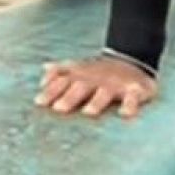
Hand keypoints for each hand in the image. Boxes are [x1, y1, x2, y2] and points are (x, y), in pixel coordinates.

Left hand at [35, 54, 157, 118]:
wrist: (132, 60)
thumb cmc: (99, 71)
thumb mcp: (79, 68)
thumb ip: (60, 70)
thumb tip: (43, 69)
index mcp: (81, 75)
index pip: (63, 81)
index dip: (51, 90)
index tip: (38, 102)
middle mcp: (96, 79)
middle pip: (81, 87)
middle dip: (69, 97)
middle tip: (58, 109)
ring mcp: (115, 84)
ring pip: (105, 93)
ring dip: (96, 102)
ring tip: (88, 112)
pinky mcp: (135, 90)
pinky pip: (133, 97)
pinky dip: (130, 105)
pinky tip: (125, 114)